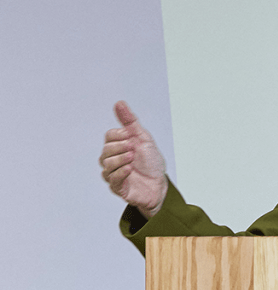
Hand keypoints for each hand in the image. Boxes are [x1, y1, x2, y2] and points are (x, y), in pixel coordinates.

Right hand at [100, 101, 167, 217]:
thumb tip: (119, 103)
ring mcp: (114, 173)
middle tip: (133, 149)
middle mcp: (113, 159)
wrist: (160, 184)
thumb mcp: (144, 138)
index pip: (109, 136)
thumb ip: (130, 121)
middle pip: (106, 149)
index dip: (119, 135)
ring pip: (106, 164)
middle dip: (121, 147)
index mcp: (119, 146)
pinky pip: (112, 178)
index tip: (131, 137)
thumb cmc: (152, 162)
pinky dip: (121, 172)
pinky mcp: (117, 187)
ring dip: (121, 159)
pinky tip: (130, 169)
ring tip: (133, 159)